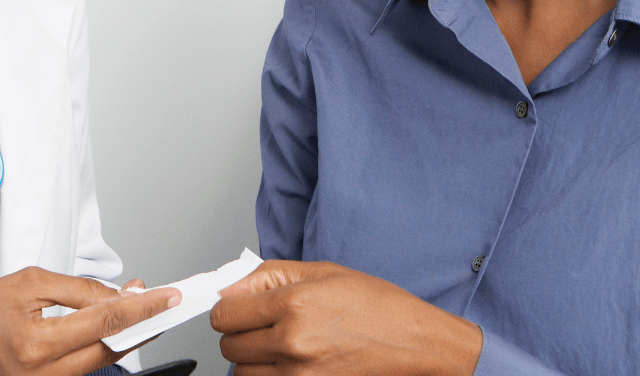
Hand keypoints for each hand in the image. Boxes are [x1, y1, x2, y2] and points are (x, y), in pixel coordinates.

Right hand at [0, 266, 179, 375]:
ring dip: (127, 334)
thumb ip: (78, 290)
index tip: (172, 295)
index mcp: (36, 344)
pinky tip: (114, 325)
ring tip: (144, 306)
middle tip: (168, 298)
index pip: (107, 322)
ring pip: (102, 360)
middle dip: (145, 322)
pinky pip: (85, 367)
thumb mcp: (26, 284)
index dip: (145, 307)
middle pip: (113, 349)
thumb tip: (120, 295)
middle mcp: (43, 375)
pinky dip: (104, 345)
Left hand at [210, 260, 480, 375]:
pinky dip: (269, 375)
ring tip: (280, 345)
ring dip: (253, 359)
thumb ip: (267, 277)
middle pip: (228, 345)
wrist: (415, 343)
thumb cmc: (377, 306)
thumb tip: (229, 286)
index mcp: (293, 306)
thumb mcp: (322, 273)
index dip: (228, 308)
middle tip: (264, 325)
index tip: (238, 308)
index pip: (224, 314)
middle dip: (240, 333)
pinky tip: (289, 363)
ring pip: (242, 372)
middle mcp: (293, 344)